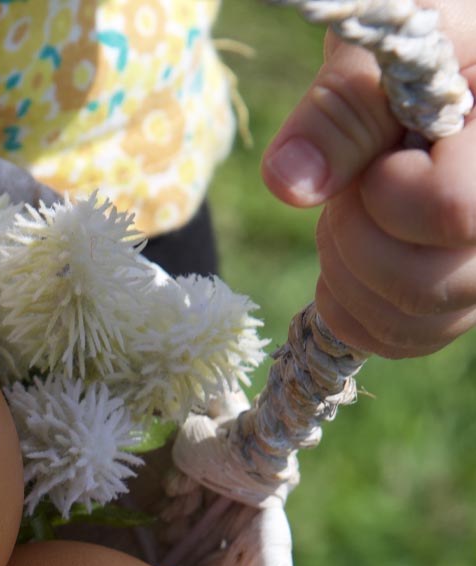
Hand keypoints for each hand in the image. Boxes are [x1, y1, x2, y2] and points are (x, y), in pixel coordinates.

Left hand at [261, 1, 475, 359]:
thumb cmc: (411, 49)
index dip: (389, 192)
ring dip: (350, 270)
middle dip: (357, 238)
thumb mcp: (383, 44)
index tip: (385, 151)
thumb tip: (290, 185)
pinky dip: (353, 307)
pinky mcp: (457, 300)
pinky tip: (353, 253)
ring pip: (413, 323)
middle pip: (427, 287)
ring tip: (359, 209)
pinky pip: (400, 339)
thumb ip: (342, 107)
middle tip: (359, 185)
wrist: (429, 74)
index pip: (454, 214)